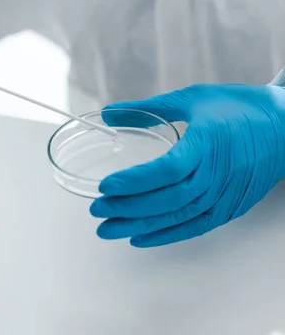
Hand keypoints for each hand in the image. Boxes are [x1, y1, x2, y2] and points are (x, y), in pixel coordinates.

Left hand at [90, 84, 284, 246]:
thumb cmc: (238, 107)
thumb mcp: (191, 98)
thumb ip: (146, 108)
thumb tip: (107, 112)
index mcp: (206, 144)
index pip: (166, 170)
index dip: (134, 182)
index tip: (104, 187)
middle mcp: (217, 175)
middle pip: (167, 199)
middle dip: (128, 208)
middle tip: (97, 210)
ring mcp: (225, 195)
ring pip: (178, 217)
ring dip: (140, 226)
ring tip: (108, 229)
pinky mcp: (231, 208)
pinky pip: (195, 226)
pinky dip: (167, 234)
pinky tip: (140, 237)